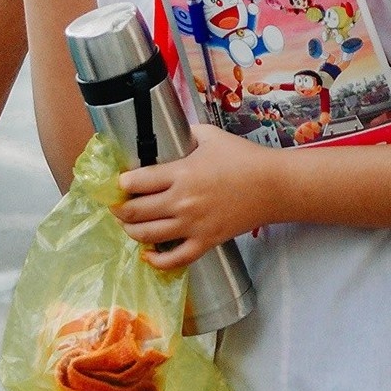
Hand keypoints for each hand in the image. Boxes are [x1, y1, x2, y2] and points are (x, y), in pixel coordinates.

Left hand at [111, 124, 280, 270]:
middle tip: (117, 205)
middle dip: (119, 209)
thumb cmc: (244, 158)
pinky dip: (157, 260)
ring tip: (129, 225)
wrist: (274, 186)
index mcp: (181, 173)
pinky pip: (176, 259)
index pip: (136, 182)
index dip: (121, 184)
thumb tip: (172, 130)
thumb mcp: (210, 136)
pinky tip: (148, 255)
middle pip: (135, 211)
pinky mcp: (206, 241)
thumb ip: (186, 132)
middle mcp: (182, 201)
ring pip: (148, 236)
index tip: (119, 183)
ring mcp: (194, 225)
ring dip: (131, 231)